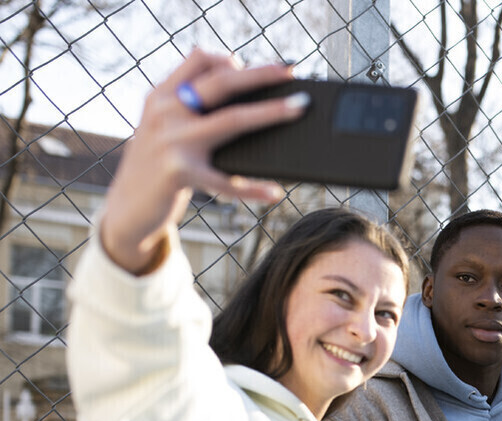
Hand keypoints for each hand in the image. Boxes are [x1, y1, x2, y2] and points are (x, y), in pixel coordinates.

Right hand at [100, 50, 304, 273]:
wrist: (127, 207)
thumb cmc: (159, 165)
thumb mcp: (166, 128)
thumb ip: (192, 107)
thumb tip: (245, 93)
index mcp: (162, 96)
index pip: (198, 59)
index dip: (231, 58)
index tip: (260, 64)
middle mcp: (165, 112)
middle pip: (221, 83)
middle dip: (260, 74)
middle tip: (291, 72)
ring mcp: (172, 142)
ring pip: (231, 120)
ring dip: (270, 113)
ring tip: (298, 109)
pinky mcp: (179, 174)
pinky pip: (226, 182)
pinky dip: (252, 188)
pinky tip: (274, 192)